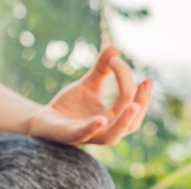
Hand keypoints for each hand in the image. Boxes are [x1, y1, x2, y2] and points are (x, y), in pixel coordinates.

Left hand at [25, 46, 152, 145]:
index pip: (130, 102)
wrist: (43, 119)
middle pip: (132, 124)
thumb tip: (114, 48)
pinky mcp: (69, 137)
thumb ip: (101, 69)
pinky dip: (93, 128)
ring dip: (124, 122)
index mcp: (113, 118)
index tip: (116, 59)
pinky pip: (84, 136)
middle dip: (142, 103)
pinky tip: (100, 119)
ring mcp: (88, 136)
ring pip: (112, 136)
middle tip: (147, 82)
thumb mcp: (88, 84)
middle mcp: (105, 130)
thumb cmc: (69, 105)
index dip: (128, 79)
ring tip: (134, 105)